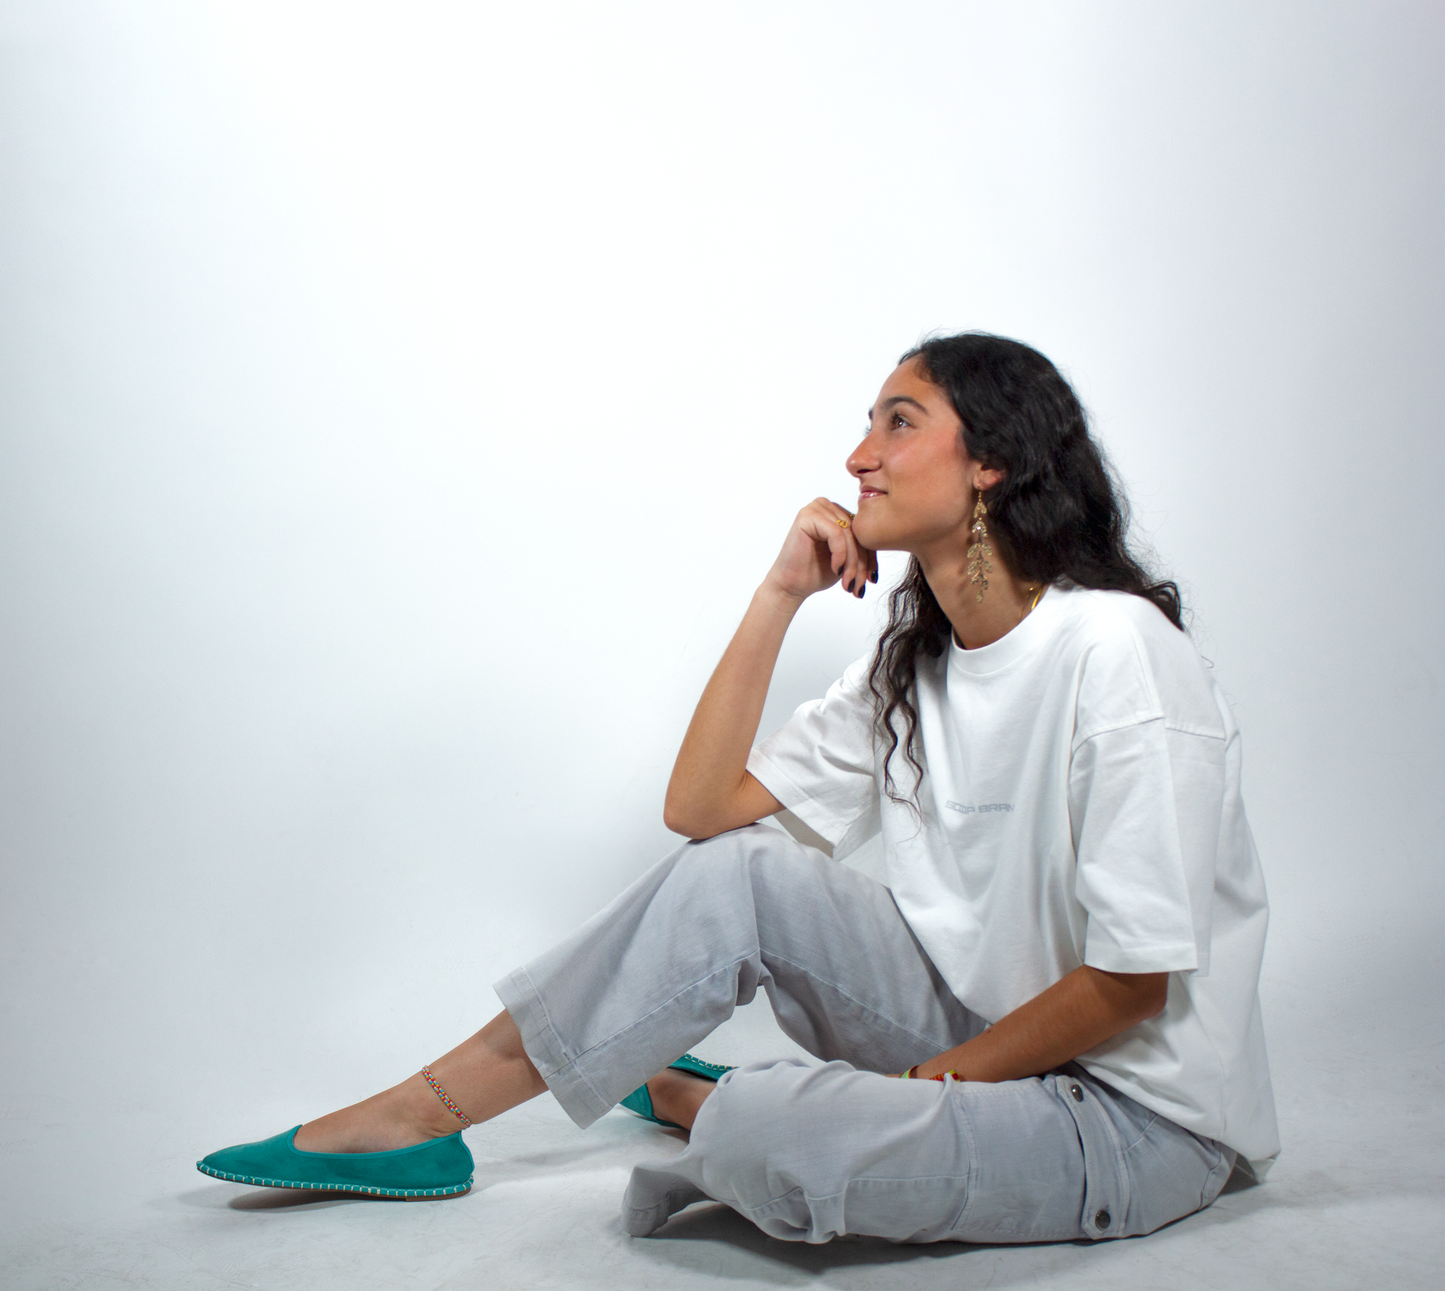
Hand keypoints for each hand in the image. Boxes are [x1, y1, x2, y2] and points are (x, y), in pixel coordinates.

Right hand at [762, 498, 877, 602]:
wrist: (791, 585)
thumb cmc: (816, 572)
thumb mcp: (848, 559)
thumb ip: (862, 546)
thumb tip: (886, 540)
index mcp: (838, 513)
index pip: (864, 532)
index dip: (871, 557)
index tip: (871, 580)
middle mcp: (828, 506)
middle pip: (858, 533)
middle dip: (861, 564)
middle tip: (859, 587)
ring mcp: (817, 508)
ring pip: (849, 535)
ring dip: (851, 563)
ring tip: (848, 584)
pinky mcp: (807, 515)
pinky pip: (836, 533)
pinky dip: (839, 555)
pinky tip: (836, 570)